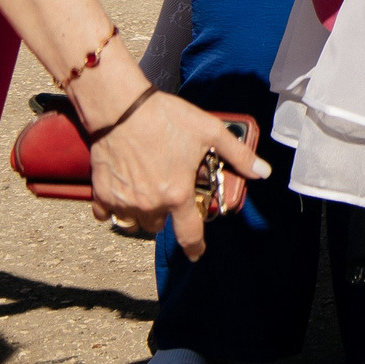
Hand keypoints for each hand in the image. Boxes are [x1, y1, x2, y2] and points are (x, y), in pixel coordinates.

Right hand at [84, 86, 268, 259]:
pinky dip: (116, 207)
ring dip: (143, 213)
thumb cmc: (167, 118)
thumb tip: (263, 172)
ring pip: (135, 222)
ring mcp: (122, 202)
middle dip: (168, 214)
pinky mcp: (101, 194)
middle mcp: (149, 205)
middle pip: (160, 226)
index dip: (195, 248)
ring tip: (150, 189)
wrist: (122, 109)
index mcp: (177, 195)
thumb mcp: (210, 132)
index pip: (189, 234)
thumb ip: (238, 155)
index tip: (196, 254)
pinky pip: (107, 214)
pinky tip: (124, 189)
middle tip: (171, 191)